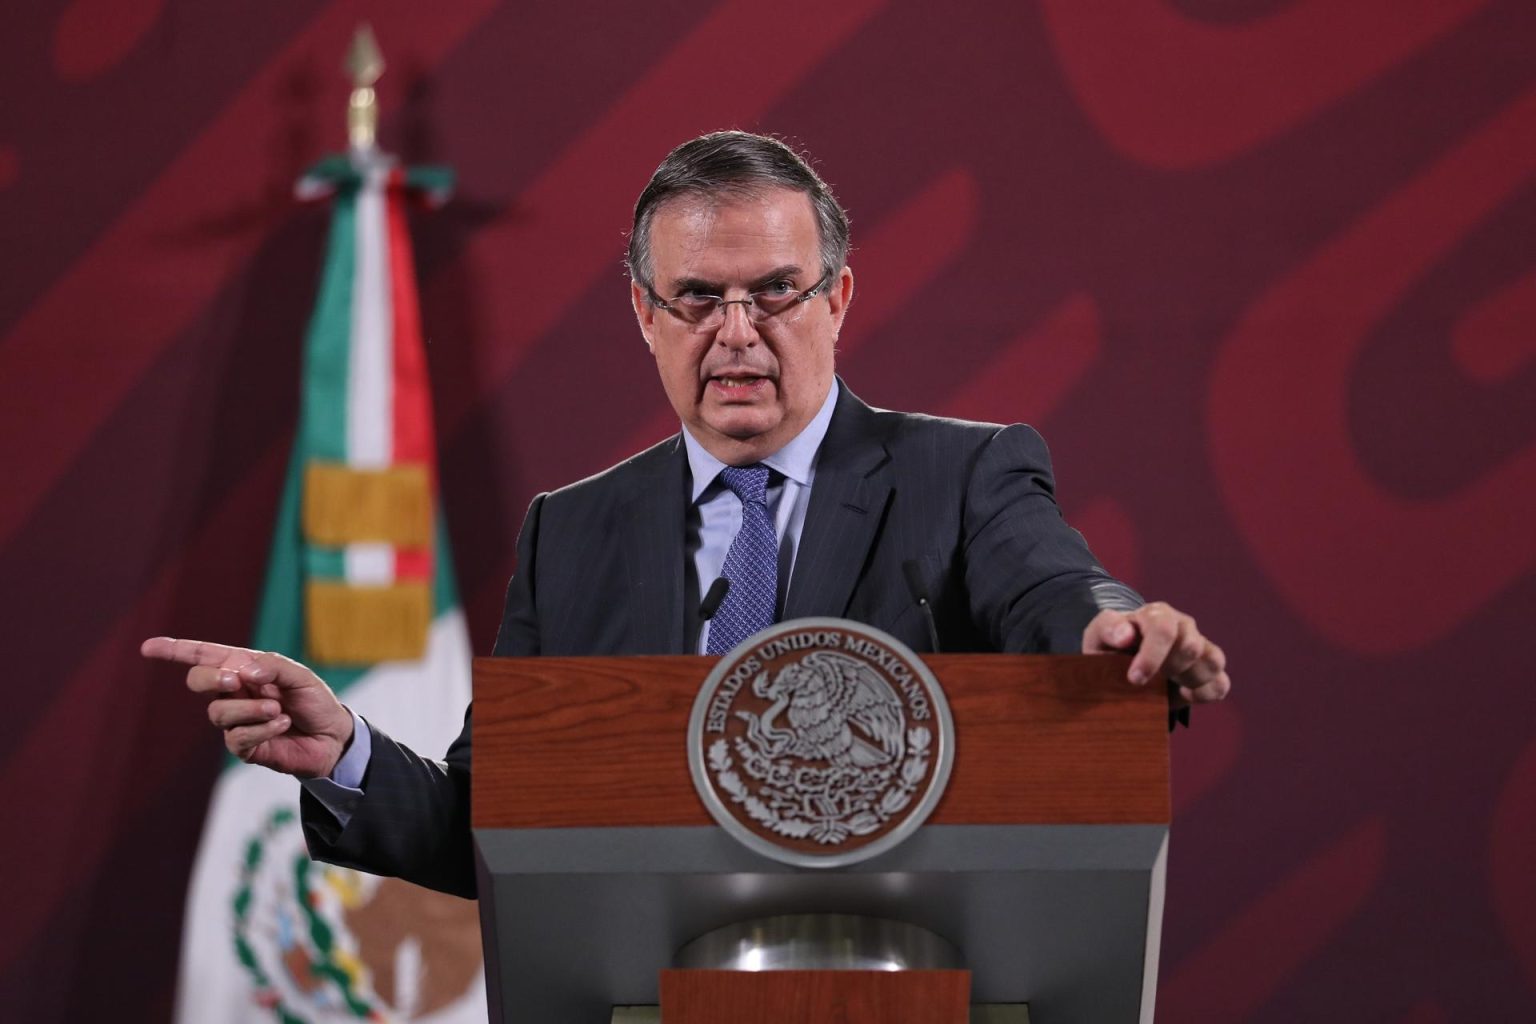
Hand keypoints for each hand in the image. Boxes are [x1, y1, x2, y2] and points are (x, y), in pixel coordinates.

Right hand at [141, 637, 353, 777]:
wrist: (332, 737)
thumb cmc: (314, 701)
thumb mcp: (300, 675)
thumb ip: (271, 666)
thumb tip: (240, 669)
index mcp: (244, 669)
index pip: (203, 657)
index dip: (174, 650)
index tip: (147, 647)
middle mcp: (234, 693)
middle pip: (198, 680)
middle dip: (212, 678)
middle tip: (238, 681)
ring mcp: (236, 720)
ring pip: (217, 711)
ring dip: (250, 708)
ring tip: (278, 708)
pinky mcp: (243, 746)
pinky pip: (237, 737)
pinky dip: (262, 728)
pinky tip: (282, 724)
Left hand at [1081, 603, 1230, 704]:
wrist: (1123, 659)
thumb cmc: (1112, 646)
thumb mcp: (1099, 636)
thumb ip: (1108, 630)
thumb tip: (1126, 635)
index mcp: (1156, 614)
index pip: (1164, 630)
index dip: (1152, 657)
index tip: (1134, 679)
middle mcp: (1183, 625)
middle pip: (1190, 648)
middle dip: (1168, 669)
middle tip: (1146, 680)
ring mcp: (1200, 645)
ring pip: (1212, 662)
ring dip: (1188, 680)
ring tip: (1164, 684)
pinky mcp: (1209, 667)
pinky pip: (1220, 683)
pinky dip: (1203, 694)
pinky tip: (1182, 694)